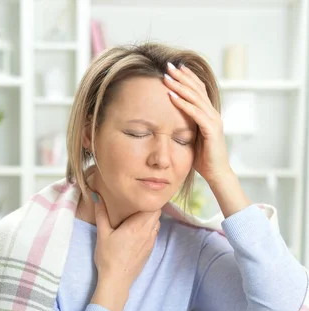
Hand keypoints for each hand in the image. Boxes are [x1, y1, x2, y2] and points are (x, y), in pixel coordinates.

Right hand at [91, 196, 160, 310]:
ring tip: (137, 217)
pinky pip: (154, 234)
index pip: (154, 207)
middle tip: (136, 206)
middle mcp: (148, 232)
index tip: (139, 197)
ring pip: (157, 223)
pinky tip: (137, 232)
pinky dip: (149, 229)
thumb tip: (97, 196)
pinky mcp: (150, 250)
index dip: (149, 200)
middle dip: (149, 208)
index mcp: (138, 226)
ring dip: (150, 219)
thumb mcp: (102, 234)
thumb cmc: (108, 257)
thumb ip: (101, 214)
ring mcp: (151, 242)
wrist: (117, 280)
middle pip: (157, 214)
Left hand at [163, 62, 231, 185]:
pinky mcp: (211, 129)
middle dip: (182, 76)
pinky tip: (171, 96)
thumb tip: (172, 121)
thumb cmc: (204, 158)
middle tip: (168, 65)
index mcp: (209, 114)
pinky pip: (194, 113)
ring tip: (166, 77)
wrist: (217, 173)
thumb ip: (187, 126)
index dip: (188, 77)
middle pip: (197, 89)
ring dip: (179, 86)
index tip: (175, 68)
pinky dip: (182, 104)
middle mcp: (213, 113)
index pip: (199, 90)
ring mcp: (213, 120)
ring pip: (195, 98)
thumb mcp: (193, 138)